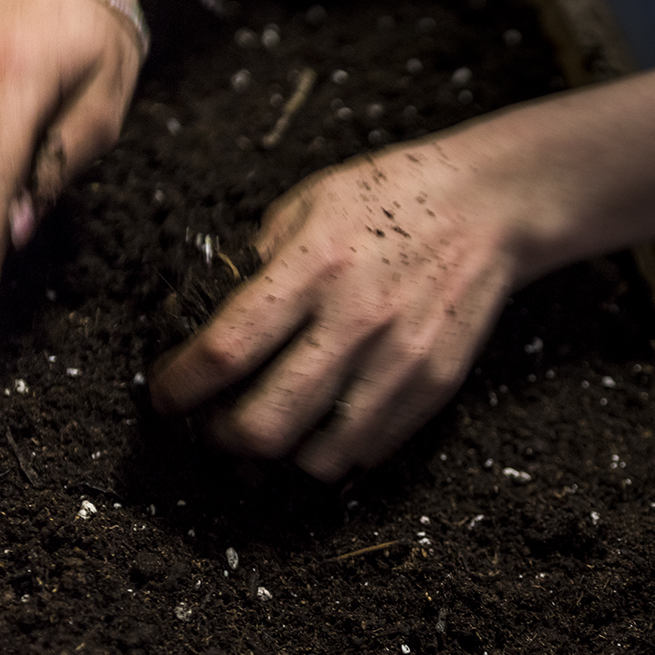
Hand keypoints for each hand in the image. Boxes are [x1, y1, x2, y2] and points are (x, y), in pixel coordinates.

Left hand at [148, 141, 528, 482]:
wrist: (486, 206)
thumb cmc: (390, 198)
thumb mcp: (306, 207)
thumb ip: (257, 268)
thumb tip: (204, 328)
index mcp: (314, 267)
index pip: (225, 352)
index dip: (179, 388)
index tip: (167, 395)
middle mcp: (357, 320)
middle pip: (265, 424)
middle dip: (222, 438)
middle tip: (214, 426)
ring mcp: (400, 360)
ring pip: (317, 456)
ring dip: (278, 457)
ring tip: (268, 433)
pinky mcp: (433, 386)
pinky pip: (367, 450)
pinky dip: (332, 451)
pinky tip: (320, 427)